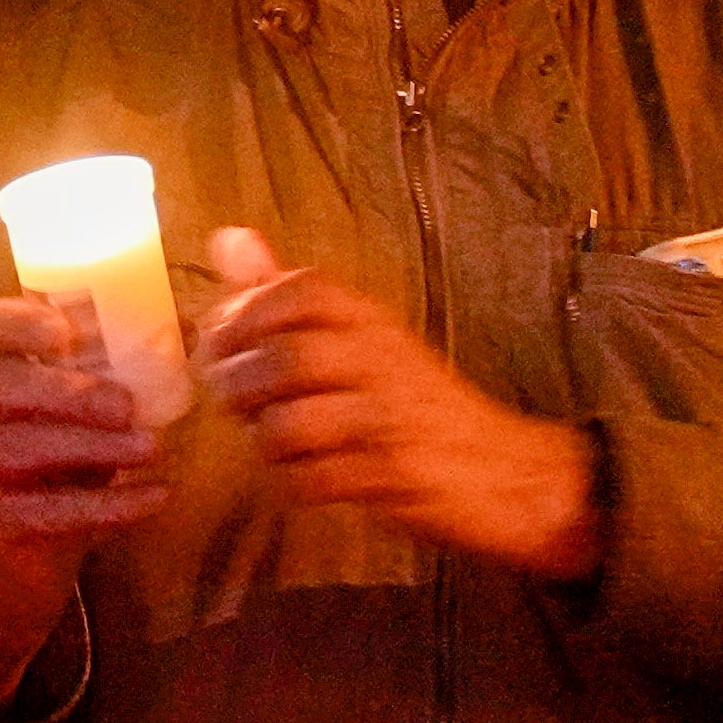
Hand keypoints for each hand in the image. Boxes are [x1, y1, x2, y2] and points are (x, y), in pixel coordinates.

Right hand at [0, 288, 170, 702]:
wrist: (12, 567)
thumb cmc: (51, 473)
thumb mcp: (77, 421)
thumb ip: (115, 378)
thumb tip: (188, 332)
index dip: (22, 323)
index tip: (69, 333)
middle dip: (65, 391)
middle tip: (127, 405)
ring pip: (15, 449)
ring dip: (92, 447)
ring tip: (151, 448)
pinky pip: (45, 511)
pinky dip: (108, 505)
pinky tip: (154, 497)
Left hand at [194, 229, 595, 575]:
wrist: (504, 470)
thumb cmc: (417, 402)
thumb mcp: (360, 337)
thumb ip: (286, 295)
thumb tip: (226, 239)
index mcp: (372, 320)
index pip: (302, 291)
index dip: (245, 312)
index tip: (219, 341)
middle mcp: (384, 360)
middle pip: (286, 359)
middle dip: (238, 383)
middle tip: (231, 400)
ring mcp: (391, 420)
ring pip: (293, 424)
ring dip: (262, 438)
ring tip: (270, 442)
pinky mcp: (394, 475)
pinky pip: (315, 479)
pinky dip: (291, 482)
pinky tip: (300, 476)